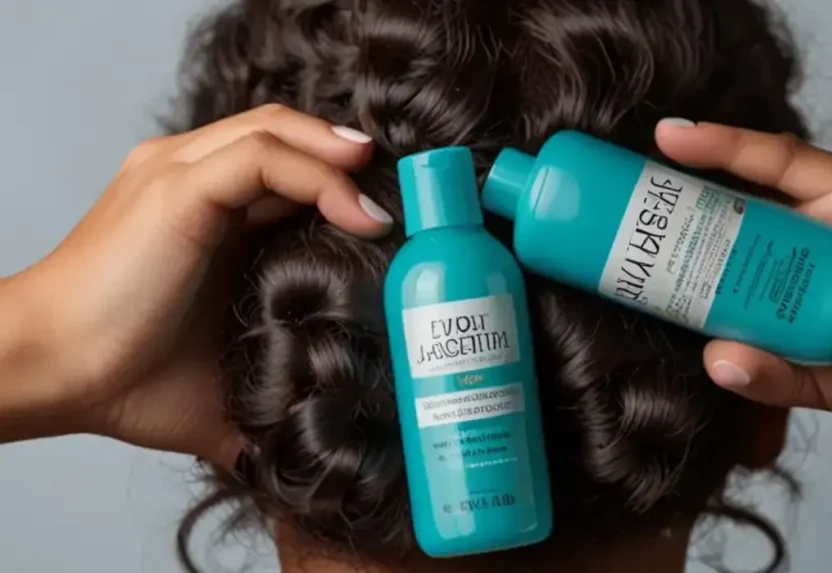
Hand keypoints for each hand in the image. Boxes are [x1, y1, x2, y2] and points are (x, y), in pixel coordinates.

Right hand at [2, 104, 391, 467]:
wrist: (56, 374)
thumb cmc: (131, 379)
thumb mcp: (230, 376)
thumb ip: (278, 388)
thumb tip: (336, 439)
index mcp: (206, 211)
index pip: (290, 171)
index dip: (345, 186)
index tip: (400, 226)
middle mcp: (193, 178)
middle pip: (290, 139)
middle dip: (355, 162)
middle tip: (411, 202)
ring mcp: (181, 173)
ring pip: (278, 132)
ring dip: (344, 159)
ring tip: (392, 200)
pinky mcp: (177, 188)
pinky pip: (261, 157)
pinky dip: (317, 173)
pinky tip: (361, 211)